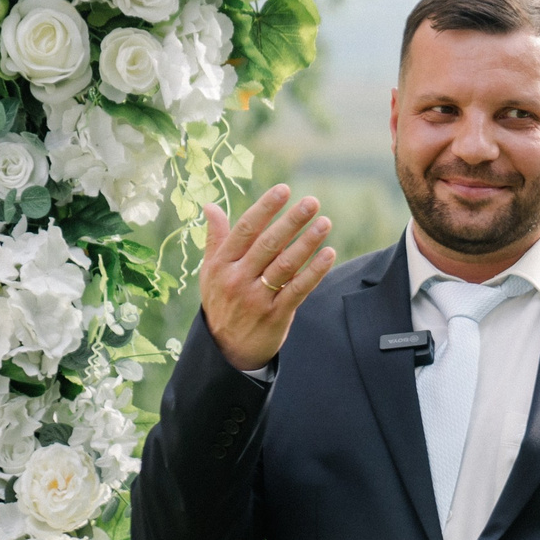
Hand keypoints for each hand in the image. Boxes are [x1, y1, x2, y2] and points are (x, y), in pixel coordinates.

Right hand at [199, 185, 337, 371]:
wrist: (226, 350)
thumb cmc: (221, 301)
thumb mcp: (210, 271)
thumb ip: (215, 238)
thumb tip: (210, 206)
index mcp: (221, 264)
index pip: (245, 230)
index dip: (265, 208)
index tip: (284, 190)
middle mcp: (238, 279)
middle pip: (268, 245)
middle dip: (291, 221)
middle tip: (312, 202)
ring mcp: (257, 298)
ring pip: (285, 266)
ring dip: (307, 242)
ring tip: (325, 223)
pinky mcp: (276, 315)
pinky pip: (298, 290)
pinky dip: (314, 272)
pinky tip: (329, 254)